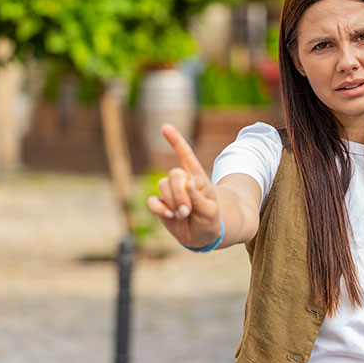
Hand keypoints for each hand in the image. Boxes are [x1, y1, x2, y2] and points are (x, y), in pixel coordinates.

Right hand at [146, 123, 221, 248]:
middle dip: (179, 193)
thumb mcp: (211, 211)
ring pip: (162, 187)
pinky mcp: (160, 205)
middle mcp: (182, 182)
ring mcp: (169, 193)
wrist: (203, 236)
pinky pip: (152, 201)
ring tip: (184, 214)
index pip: (186, 156)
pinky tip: (169, 215)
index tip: (165, 127)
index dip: (175, 141)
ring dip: (173, 202)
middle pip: (174, 174)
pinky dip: (159, 208)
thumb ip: (200, 198)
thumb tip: (188, 184)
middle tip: (187, 209)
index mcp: (197, 178)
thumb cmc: (211, 219)